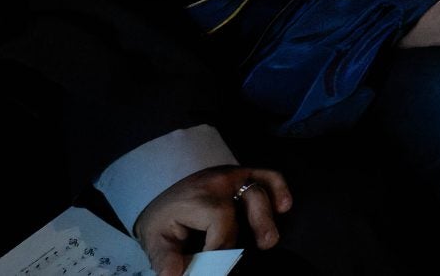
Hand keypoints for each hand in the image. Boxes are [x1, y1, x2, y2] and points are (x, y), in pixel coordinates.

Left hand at [134, 165, 290, 275]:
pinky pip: (267, 175)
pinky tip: (283, 207)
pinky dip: (278, 189)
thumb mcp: (155, 239)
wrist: (160, 193)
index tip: (214, 266)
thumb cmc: (162, 220)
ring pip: (260, 188)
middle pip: (248, 199)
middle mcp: (218, 182)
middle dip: (257, 225)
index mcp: (197, 199)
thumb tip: (173, 275)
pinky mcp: (242, 174)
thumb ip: (164, 257)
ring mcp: (232, 176)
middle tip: (262, 248)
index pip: (220, 221)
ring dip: (268, 213)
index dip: (222, 247)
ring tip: (268, 240)